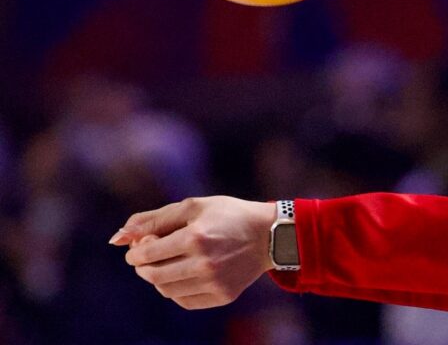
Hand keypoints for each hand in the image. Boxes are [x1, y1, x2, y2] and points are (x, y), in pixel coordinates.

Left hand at [110, 196, 276, 308]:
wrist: (269, 235)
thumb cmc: (228, 215)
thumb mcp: (193, 206)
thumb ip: (154, 218)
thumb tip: (118, 235)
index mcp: (195, 236)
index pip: (147, 253)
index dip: (135, 251)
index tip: (138, 247)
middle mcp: (204, 263)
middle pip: (153, 275)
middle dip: (143, 266)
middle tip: (149, 257)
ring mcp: (214, 282)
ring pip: (166, 290)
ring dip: (159, 278)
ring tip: (171, 263)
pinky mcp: (222, 295)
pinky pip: (184, 300)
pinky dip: (177, 290)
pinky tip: (186, 274)